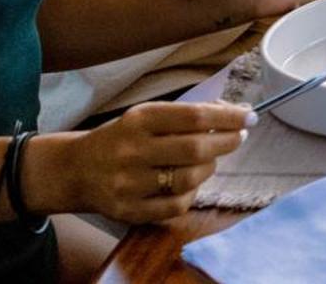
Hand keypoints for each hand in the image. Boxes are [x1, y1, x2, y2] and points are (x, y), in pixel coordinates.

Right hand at [36, 100, 253, 222]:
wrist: (76, 169)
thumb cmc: (121, 138)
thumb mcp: (145, 117)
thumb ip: (184, 116)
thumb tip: (234, 113)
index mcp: (138, 120)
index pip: (194, 117)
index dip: (227, 117)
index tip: (249, 116)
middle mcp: (132, 150)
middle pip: (195, 149)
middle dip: (226, 142)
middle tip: (238, 137)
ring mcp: (130, 184)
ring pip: (189, 179)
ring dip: (210, 168)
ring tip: (211, 159)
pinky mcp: (129, 210)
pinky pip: (175, 205)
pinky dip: (192, 194)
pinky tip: (192, 183)